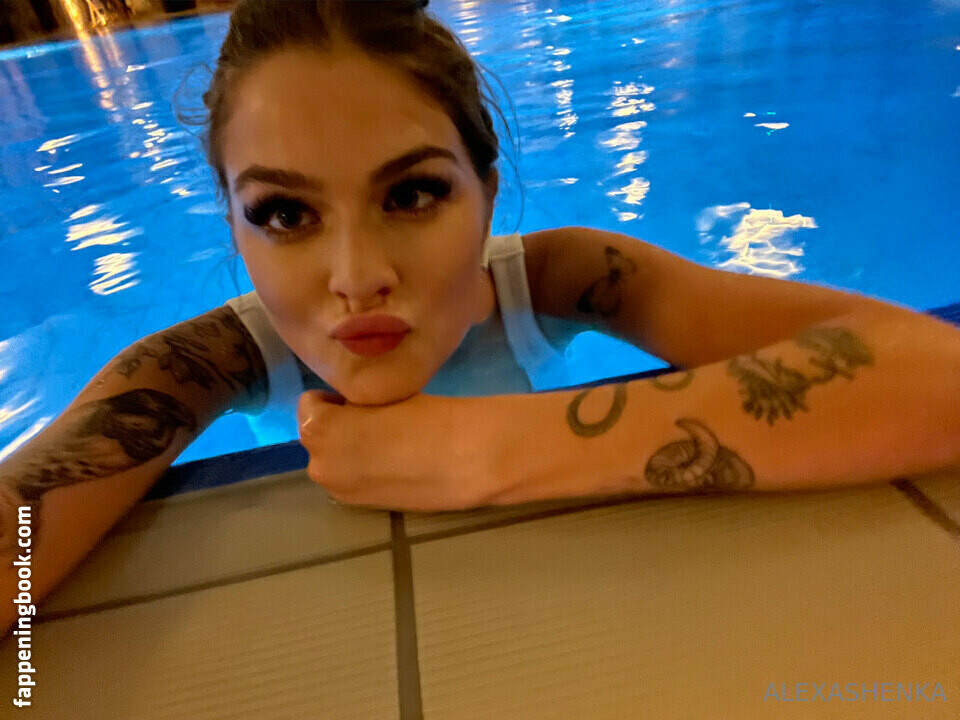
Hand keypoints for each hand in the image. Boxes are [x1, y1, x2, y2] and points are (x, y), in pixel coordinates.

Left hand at [297, 390, 491, 511]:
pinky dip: (364, 469)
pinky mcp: (360, 507)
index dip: (335, 398)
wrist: (464, 459)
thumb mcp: (382, 391)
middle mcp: (319, 464)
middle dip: (338, 427)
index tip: (363, 399)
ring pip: (333, 459)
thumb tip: (348, 406)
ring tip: (390, 442)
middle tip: (377, 420)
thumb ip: (353, 399)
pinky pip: (350, 478)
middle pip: (317, 435)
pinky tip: (395, 463)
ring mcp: (339, 490)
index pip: (309, 404)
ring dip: (349, 450)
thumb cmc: (425, 416)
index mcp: (319, 430)